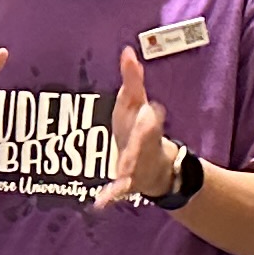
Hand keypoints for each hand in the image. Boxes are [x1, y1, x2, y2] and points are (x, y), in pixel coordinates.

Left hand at [94, 42, 176, 208]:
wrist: (154, 165)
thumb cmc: (138, 127)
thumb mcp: (135, 102)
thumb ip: (132, 79)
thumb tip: (127, 50)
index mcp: (148, 124)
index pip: (152, 119)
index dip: (151, 115)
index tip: (153, 109)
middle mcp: (146, 145)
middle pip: (145, 143)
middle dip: (142, 143)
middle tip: (140, 134)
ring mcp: (138, 165)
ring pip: (133, 167)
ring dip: (128, 171)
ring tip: (121, 176)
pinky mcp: (128, 182)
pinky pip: (119, 190)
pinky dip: (111, 197)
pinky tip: (99, 204)